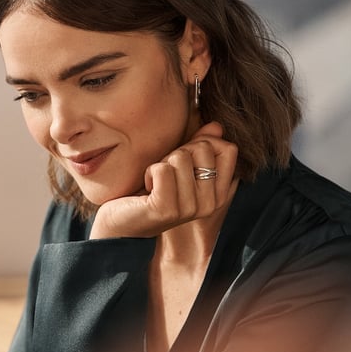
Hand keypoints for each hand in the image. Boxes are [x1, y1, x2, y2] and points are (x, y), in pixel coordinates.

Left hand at [89, 122, 237, 238]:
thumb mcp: (179, 168)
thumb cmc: (149, 194)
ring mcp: (188, 209)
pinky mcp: (166, 209)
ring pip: (180, 156)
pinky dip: (149, 172)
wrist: (121, 225)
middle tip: (165, 173)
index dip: (204, 141)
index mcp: (218, 195)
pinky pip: (162, 169)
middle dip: (178, 151)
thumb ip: (199, 148)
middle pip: (203, 148)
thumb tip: (216, 126)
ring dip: (161, 163)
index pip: (229, 150)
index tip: (185, 157)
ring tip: (155, 183)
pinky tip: (146, 189)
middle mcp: (209, 205)